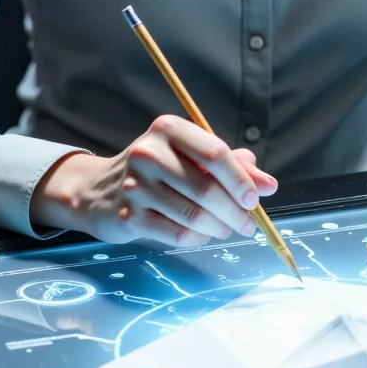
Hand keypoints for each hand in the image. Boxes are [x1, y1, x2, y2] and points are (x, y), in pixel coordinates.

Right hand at [29, 114, 278, 244]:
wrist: (97, 190)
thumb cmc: (156, 170)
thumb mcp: (189, 156)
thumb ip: (231, 165)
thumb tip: (269, 185)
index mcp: (168, 129)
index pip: (215, 153)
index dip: (241, 179)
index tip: (255, 199)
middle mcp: (149, 153)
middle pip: (207, 189)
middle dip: (235, 211)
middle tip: (248, 224)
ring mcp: (136, 186)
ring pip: (194, 215)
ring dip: (219, 228)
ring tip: (227, 229)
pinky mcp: (129, 216)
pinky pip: (177, 234)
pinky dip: (198, 238)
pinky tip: (203, 235)